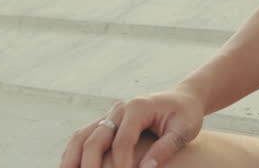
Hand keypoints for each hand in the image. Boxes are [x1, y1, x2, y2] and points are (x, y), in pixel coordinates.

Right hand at [59, 89, 202, 167]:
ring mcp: (110, 115)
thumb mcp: (185, 129)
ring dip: (72, 159)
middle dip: (90, 165)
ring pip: (82, 136)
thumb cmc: (186, 114)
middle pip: (95, 138)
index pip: (122, 140)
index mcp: (138, 107)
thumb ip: (166, 147)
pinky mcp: (106, 122)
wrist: (183, 98)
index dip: (121, 164)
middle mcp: (119, 109)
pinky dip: (74, 153)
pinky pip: (83, 137)